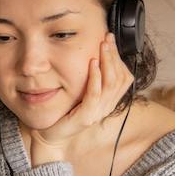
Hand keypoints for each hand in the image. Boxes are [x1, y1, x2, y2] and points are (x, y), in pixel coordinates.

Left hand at [29, 33, 134, 162]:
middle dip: (114, 55)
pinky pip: (95, 94)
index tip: (110, 40)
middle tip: (107, 38)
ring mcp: (98, 112)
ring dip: (107, 62)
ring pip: (111, 84)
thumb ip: (90, 80)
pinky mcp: (86, 116)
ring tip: (102, 47)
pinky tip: (92, 64)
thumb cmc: (64, 114)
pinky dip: (95, 77)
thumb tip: (93, 55)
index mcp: (108, 101)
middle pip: (120, 78)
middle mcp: (107, 107)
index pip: (124, 77)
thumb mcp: (81, 93)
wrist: (50, 136)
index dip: (119, 58)